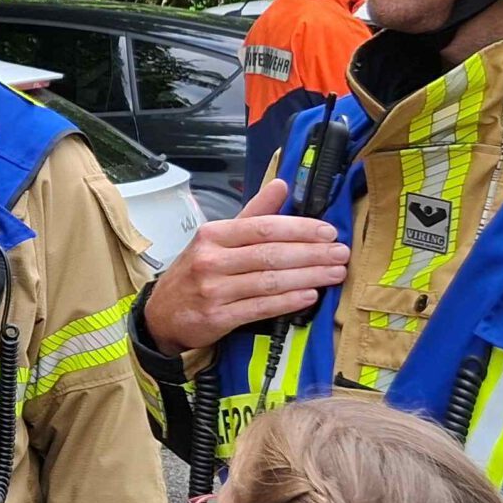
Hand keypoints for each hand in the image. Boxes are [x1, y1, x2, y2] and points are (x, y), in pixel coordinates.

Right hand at [140, 177, 348, 354]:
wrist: (162, 315)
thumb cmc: (195, 273)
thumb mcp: (216, 238)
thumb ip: (252, 213)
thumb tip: (282, 184)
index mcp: (212, 235)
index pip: (262, 227)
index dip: (299, 229)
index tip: (328, 231)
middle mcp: (210, 260)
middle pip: (270, 254)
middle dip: (312, 254)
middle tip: (341, 254)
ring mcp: (213, 290)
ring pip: (270, 281)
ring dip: (308, 277)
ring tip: (335, 274)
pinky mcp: (217, 318)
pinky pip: (261, 308)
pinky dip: (288, 301)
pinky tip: (310, 296)